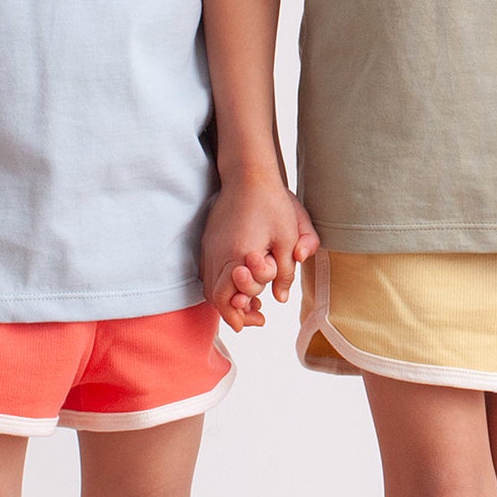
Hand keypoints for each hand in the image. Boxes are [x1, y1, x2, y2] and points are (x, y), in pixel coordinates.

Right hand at [200, 173, 319, 332]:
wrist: (249, 174)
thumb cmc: (272, 204)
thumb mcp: (287, 239)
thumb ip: (285, 272)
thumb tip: (280, 298)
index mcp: (237, 256)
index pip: (228, 298)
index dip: (239, 315)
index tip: (255, 322)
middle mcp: (217, 254)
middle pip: (215, 296)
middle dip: (232, 311)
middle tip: (254, 317)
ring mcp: (209, 246)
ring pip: (209, 284)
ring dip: (226, 298)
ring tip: (249, 302)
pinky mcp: (208, 239)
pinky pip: (209, 270)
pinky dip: (222, 283)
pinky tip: (239, 282)